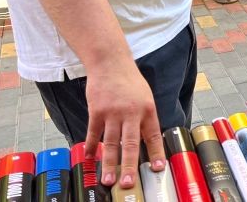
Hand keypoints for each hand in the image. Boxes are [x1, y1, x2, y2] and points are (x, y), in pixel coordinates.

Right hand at [84, 61, 164, 188]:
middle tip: (128, 183)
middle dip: (129, 165)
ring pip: (111, 143)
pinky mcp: (96, 110)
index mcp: (147, 110)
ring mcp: (112, 112)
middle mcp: (131, 112)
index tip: (157, 169)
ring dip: (109, 163)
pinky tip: (89, 158)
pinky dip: (91, 146)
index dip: (155, 153)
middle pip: (130, 143)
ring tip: (108, 179)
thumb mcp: (145, 97)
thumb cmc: (130, 82)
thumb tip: (146, 143)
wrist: (111, 63)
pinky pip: (94, 133)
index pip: (152, 136)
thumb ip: (145, 119)